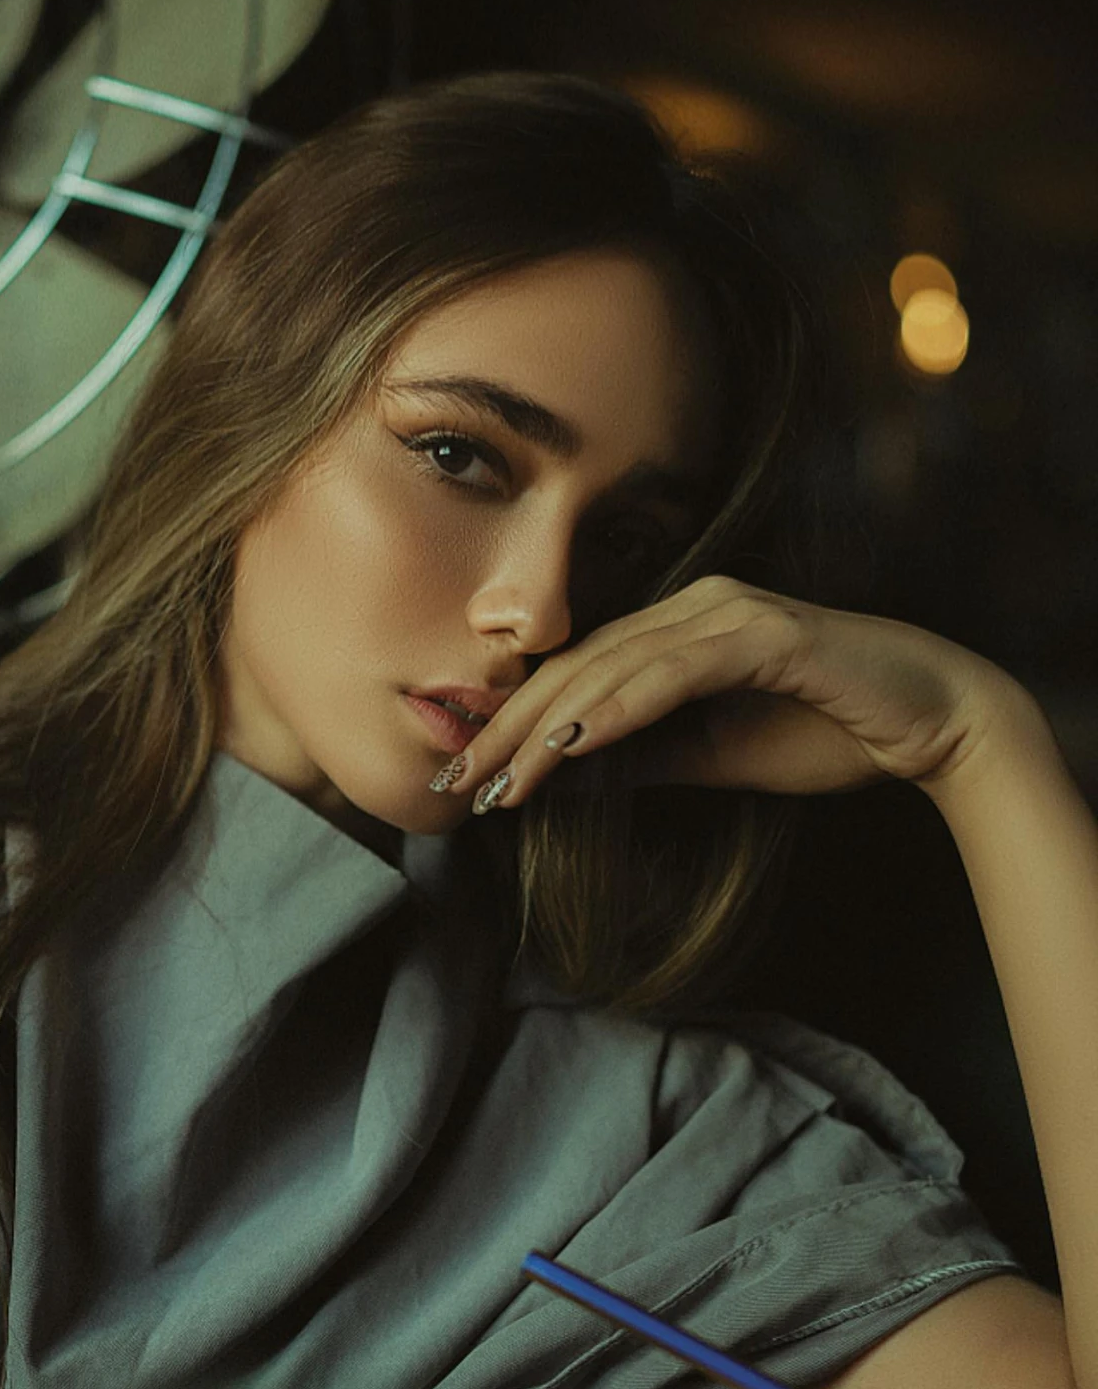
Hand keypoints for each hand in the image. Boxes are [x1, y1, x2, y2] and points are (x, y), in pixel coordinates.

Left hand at [436, 575, 1034, 810]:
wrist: (934, 727)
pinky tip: (573, 744)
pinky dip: (619, 708)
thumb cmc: (828, 735)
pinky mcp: (765, 632)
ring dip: (549, 728)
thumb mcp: (713, 758)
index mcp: (679, 628)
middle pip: (578, 667)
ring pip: (612, 669)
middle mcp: (695, 605)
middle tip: (454, 783)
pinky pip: (673, 673)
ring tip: (500, 780)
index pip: (576, 675)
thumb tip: (562, 777)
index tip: (466, 778)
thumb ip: (642, 759)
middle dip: (511, 728)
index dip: (516, 725)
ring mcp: (729, 612)